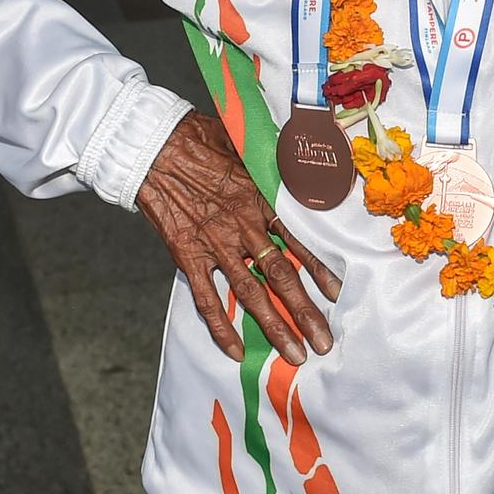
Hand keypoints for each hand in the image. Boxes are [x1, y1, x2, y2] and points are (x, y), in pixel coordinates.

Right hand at [137, 112, 340, 364]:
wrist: (154, 145)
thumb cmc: (201, 138)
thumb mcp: (247, 145)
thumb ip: (273, 164)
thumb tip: (301, 163)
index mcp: (262, 199)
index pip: (300, 242)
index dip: (320, 271)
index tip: (338, 295)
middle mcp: (244, 227)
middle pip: (282, 277)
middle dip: (306, 313)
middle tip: (324, 342)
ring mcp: (215, 244)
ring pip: (251, 294)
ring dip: (274, 327)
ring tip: (295, 355)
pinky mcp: (187, 255)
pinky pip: (206, 299)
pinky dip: (220, 327)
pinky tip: (234, 352)